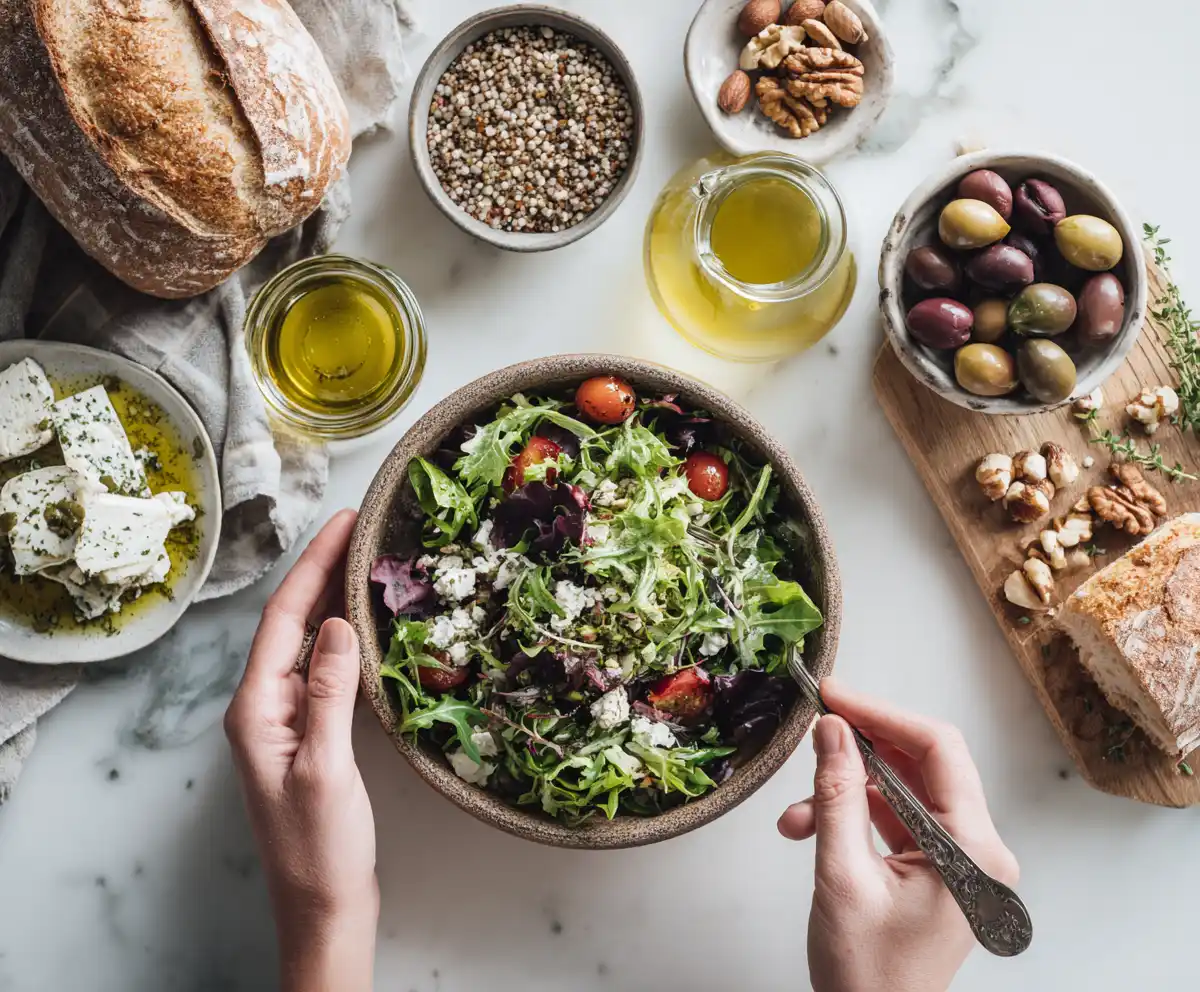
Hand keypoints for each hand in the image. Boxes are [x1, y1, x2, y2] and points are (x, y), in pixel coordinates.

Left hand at [224, 509, 376, 991]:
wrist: (322, 903)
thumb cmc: (319, 846)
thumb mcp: (325, 767)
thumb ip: (327, 693)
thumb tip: (337, 624)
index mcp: (255, 708)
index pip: (284, 619)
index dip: (313, 565)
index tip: (344, 522)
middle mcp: (264, 706)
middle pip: (292, 623)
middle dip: (323, 571)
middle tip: (362, 527)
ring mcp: (285, 719)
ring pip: (308, 643)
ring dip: (334, 599)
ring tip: (368, 559)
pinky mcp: (309, 734)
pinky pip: (323, 670)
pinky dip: (344, 638)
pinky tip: (366, 624)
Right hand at [778, 678, 1018, 991]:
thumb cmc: (870, 975)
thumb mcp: (842, 875)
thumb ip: (837, 794)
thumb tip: (833, 729)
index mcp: (972, 850)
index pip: (936, 750)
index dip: (882, 713)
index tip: (836, 695)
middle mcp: (977, 850)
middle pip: (921, 764)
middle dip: (861, 747)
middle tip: (818, 722)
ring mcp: (959, 860)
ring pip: (901, 791)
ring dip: (846, 791)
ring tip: (798, 814)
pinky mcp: (938, 870)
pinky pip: (896, 820)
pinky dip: (853, 816)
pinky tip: (810, 828)